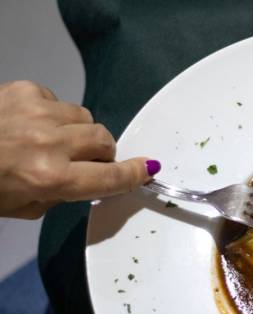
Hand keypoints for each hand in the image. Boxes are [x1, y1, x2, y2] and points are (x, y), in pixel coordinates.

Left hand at [0, 80, 159, 217]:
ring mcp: (37, 112)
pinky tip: (30, 123)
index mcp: (50, 178)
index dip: (133, 174)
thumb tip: (89, 178)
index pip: (109, 177)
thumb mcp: (25, 206)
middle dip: (100, 153)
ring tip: (51, 141)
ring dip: (77, 132)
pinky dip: (52, 113)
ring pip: (85, 118)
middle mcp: (49, 144)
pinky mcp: (25, 90)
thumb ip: (63, 194)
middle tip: (82, 161)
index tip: (148, 169)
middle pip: (104, 140)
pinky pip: (59, 101)